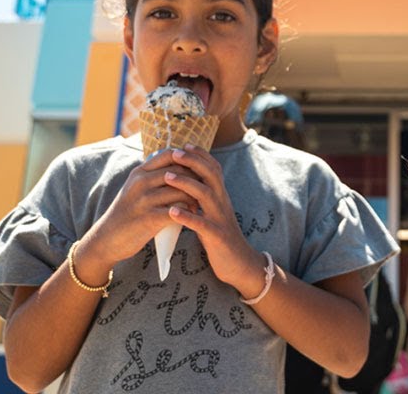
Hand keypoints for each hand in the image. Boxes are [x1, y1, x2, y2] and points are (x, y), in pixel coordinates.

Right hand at [80, 148, 202, 269]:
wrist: (107, 238)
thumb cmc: (127, 213)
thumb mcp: (135, 189)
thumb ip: (152, 177)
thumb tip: (179, 167)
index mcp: (139, 172)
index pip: (169, 154)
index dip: (188, 159)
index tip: (198, 170)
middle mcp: (140, 182)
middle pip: (178, 171)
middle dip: (195, 179)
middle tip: (205, 188)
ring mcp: (143, 199)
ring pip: (179, 191)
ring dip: (194, 198)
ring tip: (200, 204)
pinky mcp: (147, 218)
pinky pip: (175, 211)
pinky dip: (187, 213)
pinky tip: (192, 217)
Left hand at [163, 145, 267, 294]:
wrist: (239, 263)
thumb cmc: (220, 236)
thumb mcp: (213, 212)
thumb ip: (203, 197)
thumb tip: (188, 180)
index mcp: (220, 195)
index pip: (213, 168)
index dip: (200, 155)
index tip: (184, 144)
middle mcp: (222, 202)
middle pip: (210, 174)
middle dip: (193, 161)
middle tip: (175, 153)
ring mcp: (220, 218)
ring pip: (205, 195)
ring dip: (186, 183)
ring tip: (167, 176)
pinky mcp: (216, 236)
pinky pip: (201, 224)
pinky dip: (187, 217)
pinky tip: (172, 212)